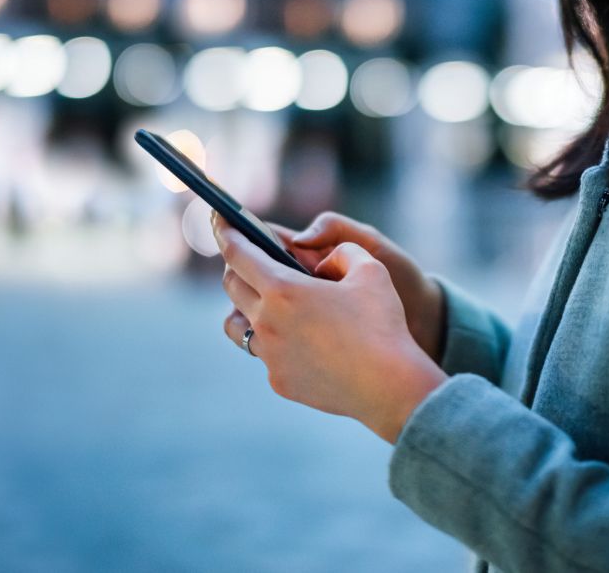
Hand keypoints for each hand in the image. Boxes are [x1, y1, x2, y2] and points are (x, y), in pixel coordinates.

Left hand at [212, 214, 446, 443]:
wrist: (389, 386)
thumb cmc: (382, 324)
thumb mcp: (371, 268)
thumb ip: (343, 251)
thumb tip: (325, 262)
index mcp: (283, 289)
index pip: (238, 253)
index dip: (225, 232)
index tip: (219, 220)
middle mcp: (267, 323)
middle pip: (232, 287)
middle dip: (236, 267)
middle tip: (249, 259)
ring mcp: (270, 356)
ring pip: (237, 326)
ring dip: (243, 308)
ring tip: (264, 303)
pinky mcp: (279, 381)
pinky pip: (265, 355)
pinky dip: (274, 341)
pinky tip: (296, 340)